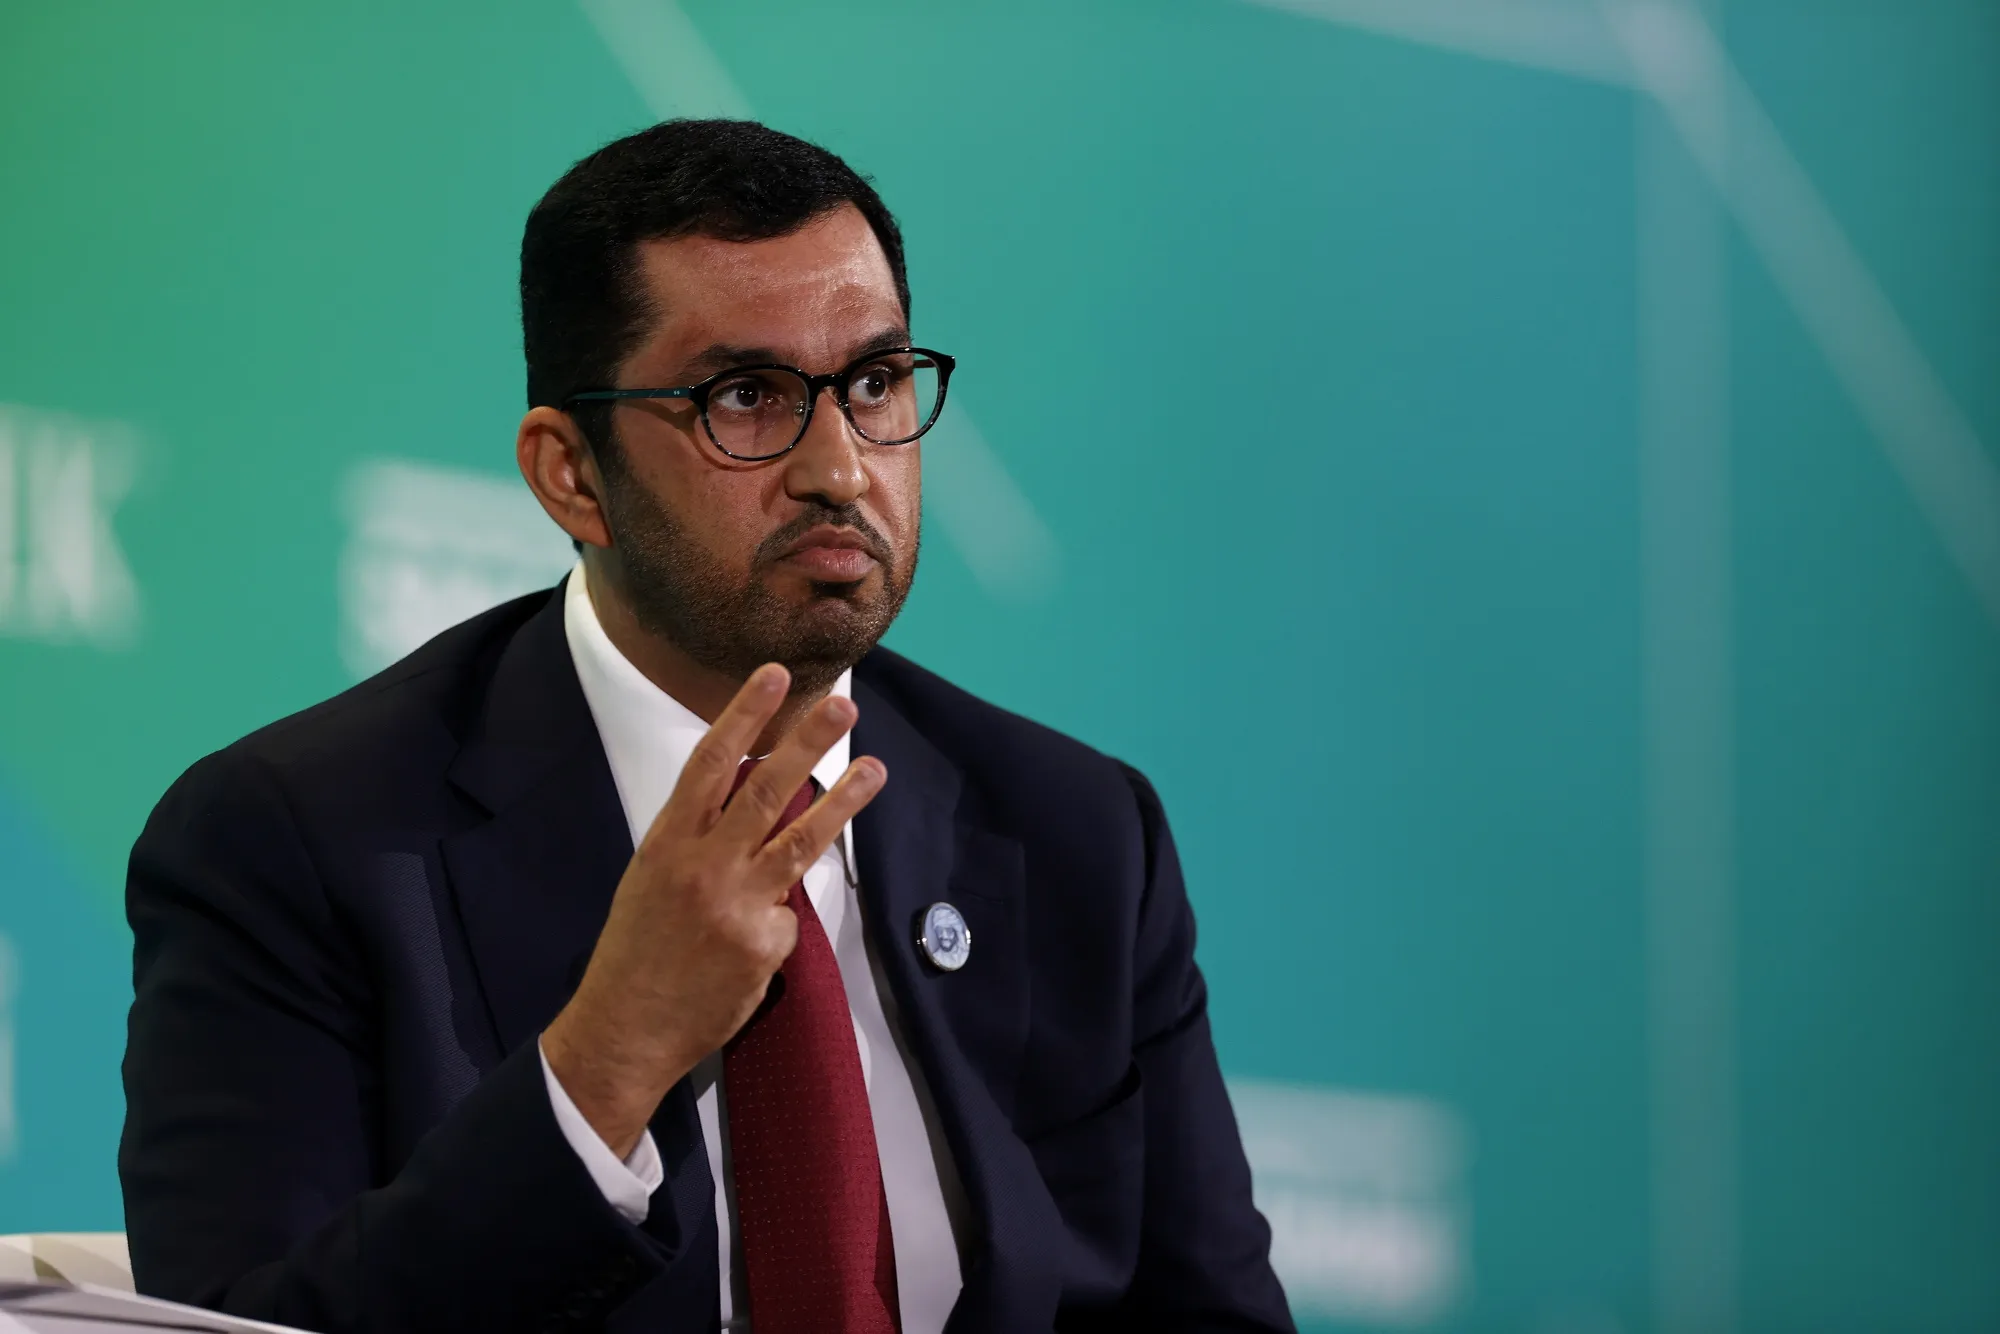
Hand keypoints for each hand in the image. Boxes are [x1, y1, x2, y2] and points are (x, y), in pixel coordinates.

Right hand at [541, 663, 885, 1157]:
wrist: (625, 1029)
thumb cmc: (635, 951)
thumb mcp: (652, 878)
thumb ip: (700, 840)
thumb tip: (757, 809)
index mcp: (668, 841)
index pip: (711, 763)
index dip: (744, 715)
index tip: (774, 676)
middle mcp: (704, 864)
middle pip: (767, 789)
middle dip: (808, 741)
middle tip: (843, 703)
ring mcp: (738, 903)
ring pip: (801, 840)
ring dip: (843, 801)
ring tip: (875, 769)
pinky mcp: (764, 943)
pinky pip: (787, 920)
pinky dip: (776, 927)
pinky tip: (748, 951)